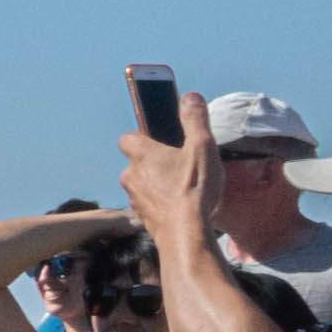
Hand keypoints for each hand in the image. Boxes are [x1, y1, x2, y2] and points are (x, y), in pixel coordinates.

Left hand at [113, 119, 201, 247]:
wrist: (186, 234)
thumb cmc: (193, 188)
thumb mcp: (202, 147)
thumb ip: (195, 120)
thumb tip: (190, 97)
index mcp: (141, 154)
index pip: (129, 137)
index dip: (143, 137)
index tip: (161, 139)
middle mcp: (130, 175)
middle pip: (137, 162)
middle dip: (154, 162)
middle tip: (179, 164)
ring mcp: (134, 198)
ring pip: (142, 184)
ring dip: (157, 183)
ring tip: (182, 187)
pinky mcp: (142, 218)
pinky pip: (149, 204)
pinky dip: (160, 203)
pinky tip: (180, 207)